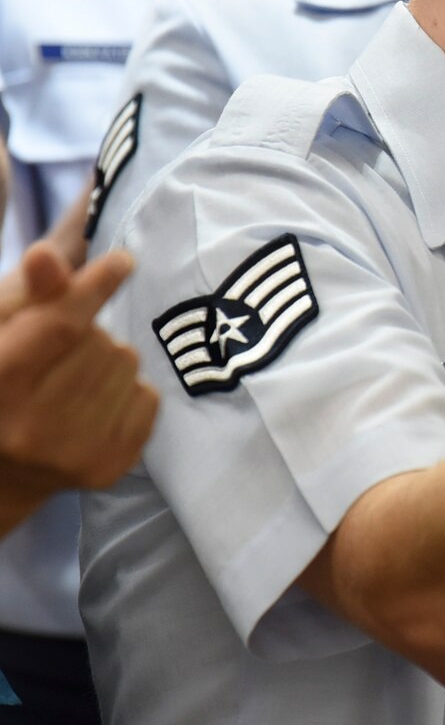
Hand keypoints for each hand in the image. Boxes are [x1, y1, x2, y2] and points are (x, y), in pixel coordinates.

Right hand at [0, 242, 156, 521]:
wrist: (1, 469)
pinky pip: (148, 397)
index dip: (93, 288)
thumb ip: (28, 293)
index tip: (123, 260)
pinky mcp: (108, 467)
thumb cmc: (1, 375)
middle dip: (89, 333)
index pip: (59, 326)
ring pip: (127, 365)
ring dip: (108, 360)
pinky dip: (128, 390)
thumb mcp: (0, 328)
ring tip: (71, 380)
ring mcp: (70, 453)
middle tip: (60, 353)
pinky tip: (92, 405)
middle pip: (100, 342)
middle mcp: (28, 427)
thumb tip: (47, 256)